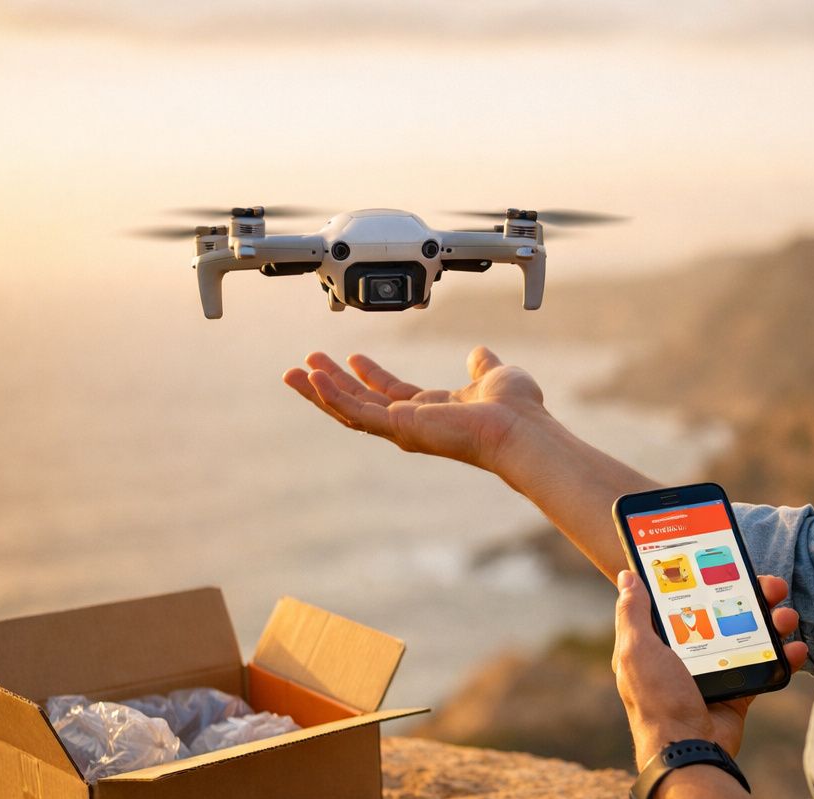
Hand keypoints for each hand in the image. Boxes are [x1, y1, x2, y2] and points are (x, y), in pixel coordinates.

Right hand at [282, 346, 547, 472]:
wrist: (521, 428)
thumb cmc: (517, 410)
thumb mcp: (495, 374)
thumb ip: (482, 365)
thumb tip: (479, 353)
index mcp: (433, 410)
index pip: (391, 393)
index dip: (370, 375)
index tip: (352, 357)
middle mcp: (414, 423)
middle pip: (360, 403)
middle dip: (331, 384)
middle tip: (304, 366)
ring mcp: (404, 429)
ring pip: (349, 410)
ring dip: (319, 392)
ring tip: (292, 374)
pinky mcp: (399, 429)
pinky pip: (356, 413)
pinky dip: (332, 397)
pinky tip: (312, 380)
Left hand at [612, 570, 807, 766]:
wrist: (688, 750)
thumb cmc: (656, 700)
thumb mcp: (636, 651)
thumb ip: (633, 613)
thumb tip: (628, 577)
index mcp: (659, 641)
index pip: (683, 599)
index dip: (705, 579)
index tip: (727, 561)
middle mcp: (687, 653)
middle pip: (724, 612)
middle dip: (752, 595)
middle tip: (772, 586)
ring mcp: (715, 671)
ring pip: (749, 634)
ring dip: (773, 621)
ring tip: (786, 615)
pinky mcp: (737, 690)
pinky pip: (764, 665)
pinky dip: (783, 656)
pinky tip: (795, 647)